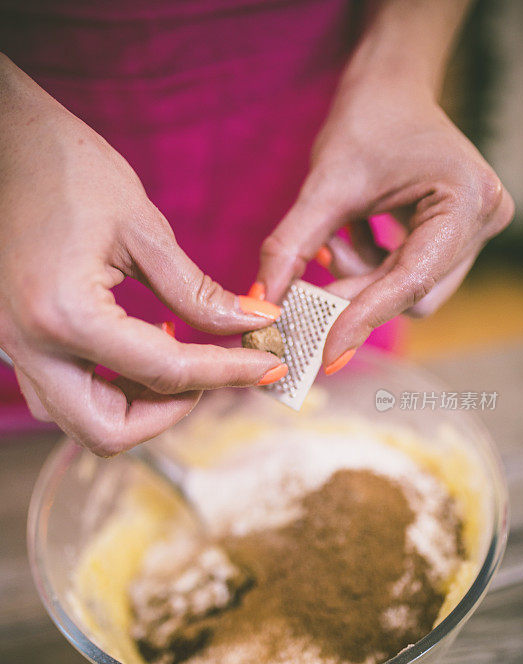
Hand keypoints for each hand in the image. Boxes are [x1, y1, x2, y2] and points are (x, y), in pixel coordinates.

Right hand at [0, 56, 283, 454]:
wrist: (5, 142)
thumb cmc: (68, 169)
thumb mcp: (143, 228)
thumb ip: (197, 292)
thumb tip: (253, 324)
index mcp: (65, 315)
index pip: (165, 371)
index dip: (227, 373)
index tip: (267, 367)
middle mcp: (32, 347)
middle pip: (110, 432)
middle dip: (171, 411)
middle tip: (210, 374)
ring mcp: (17, 348)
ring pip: (83, 422)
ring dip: (137, 407)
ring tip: (176, 357)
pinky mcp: (18, 341)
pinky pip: (65, 396)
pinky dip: (108, 390)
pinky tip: (139, 347)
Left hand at [257, 72, 513, 372]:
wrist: (390, 87)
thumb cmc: (365, 121)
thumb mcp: (324, 185)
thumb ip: (292, 247)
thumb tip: (262, 304)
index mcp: (464, 202)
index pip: (411, 281)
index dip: (364, 317)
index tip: (326, 352)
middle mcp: (483, 220)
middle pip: (413, 295)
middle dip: (356, 294)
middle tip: (308, 289)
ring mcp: (474, 230)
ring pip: (409, 290)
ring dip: (361, 277)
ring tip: (333, 238)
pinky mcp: (456, 236)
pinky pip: (408, 275)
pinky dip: (371, 267)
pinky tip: (350, 236)